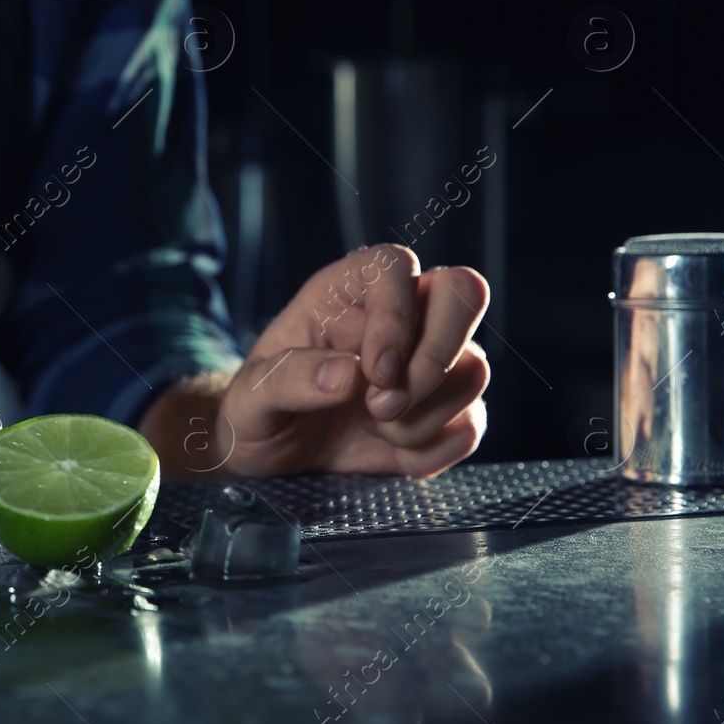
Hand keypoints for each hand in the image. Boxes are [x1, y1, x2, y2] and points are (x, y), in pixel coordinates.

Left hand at [213, 244, 489, 477]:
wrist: (272, 456)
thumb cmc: (258, 409)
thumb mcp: (249, 397)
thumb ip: (288, 378)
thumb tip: (347, 374)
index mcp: (347, 290)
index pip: (397, 267)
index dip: (396, 319)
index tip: (374, 374)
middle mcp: (399, 314)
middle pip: (464, 293)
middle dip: (435, 360)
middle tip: (383, 406)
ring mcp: (430, 360)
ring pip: (473, 368)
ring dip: (424, 415)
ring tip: (375, 427)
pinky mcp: (446, 409)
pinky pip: (471, 424)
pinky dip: (434, 450)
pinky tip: (392, 450)